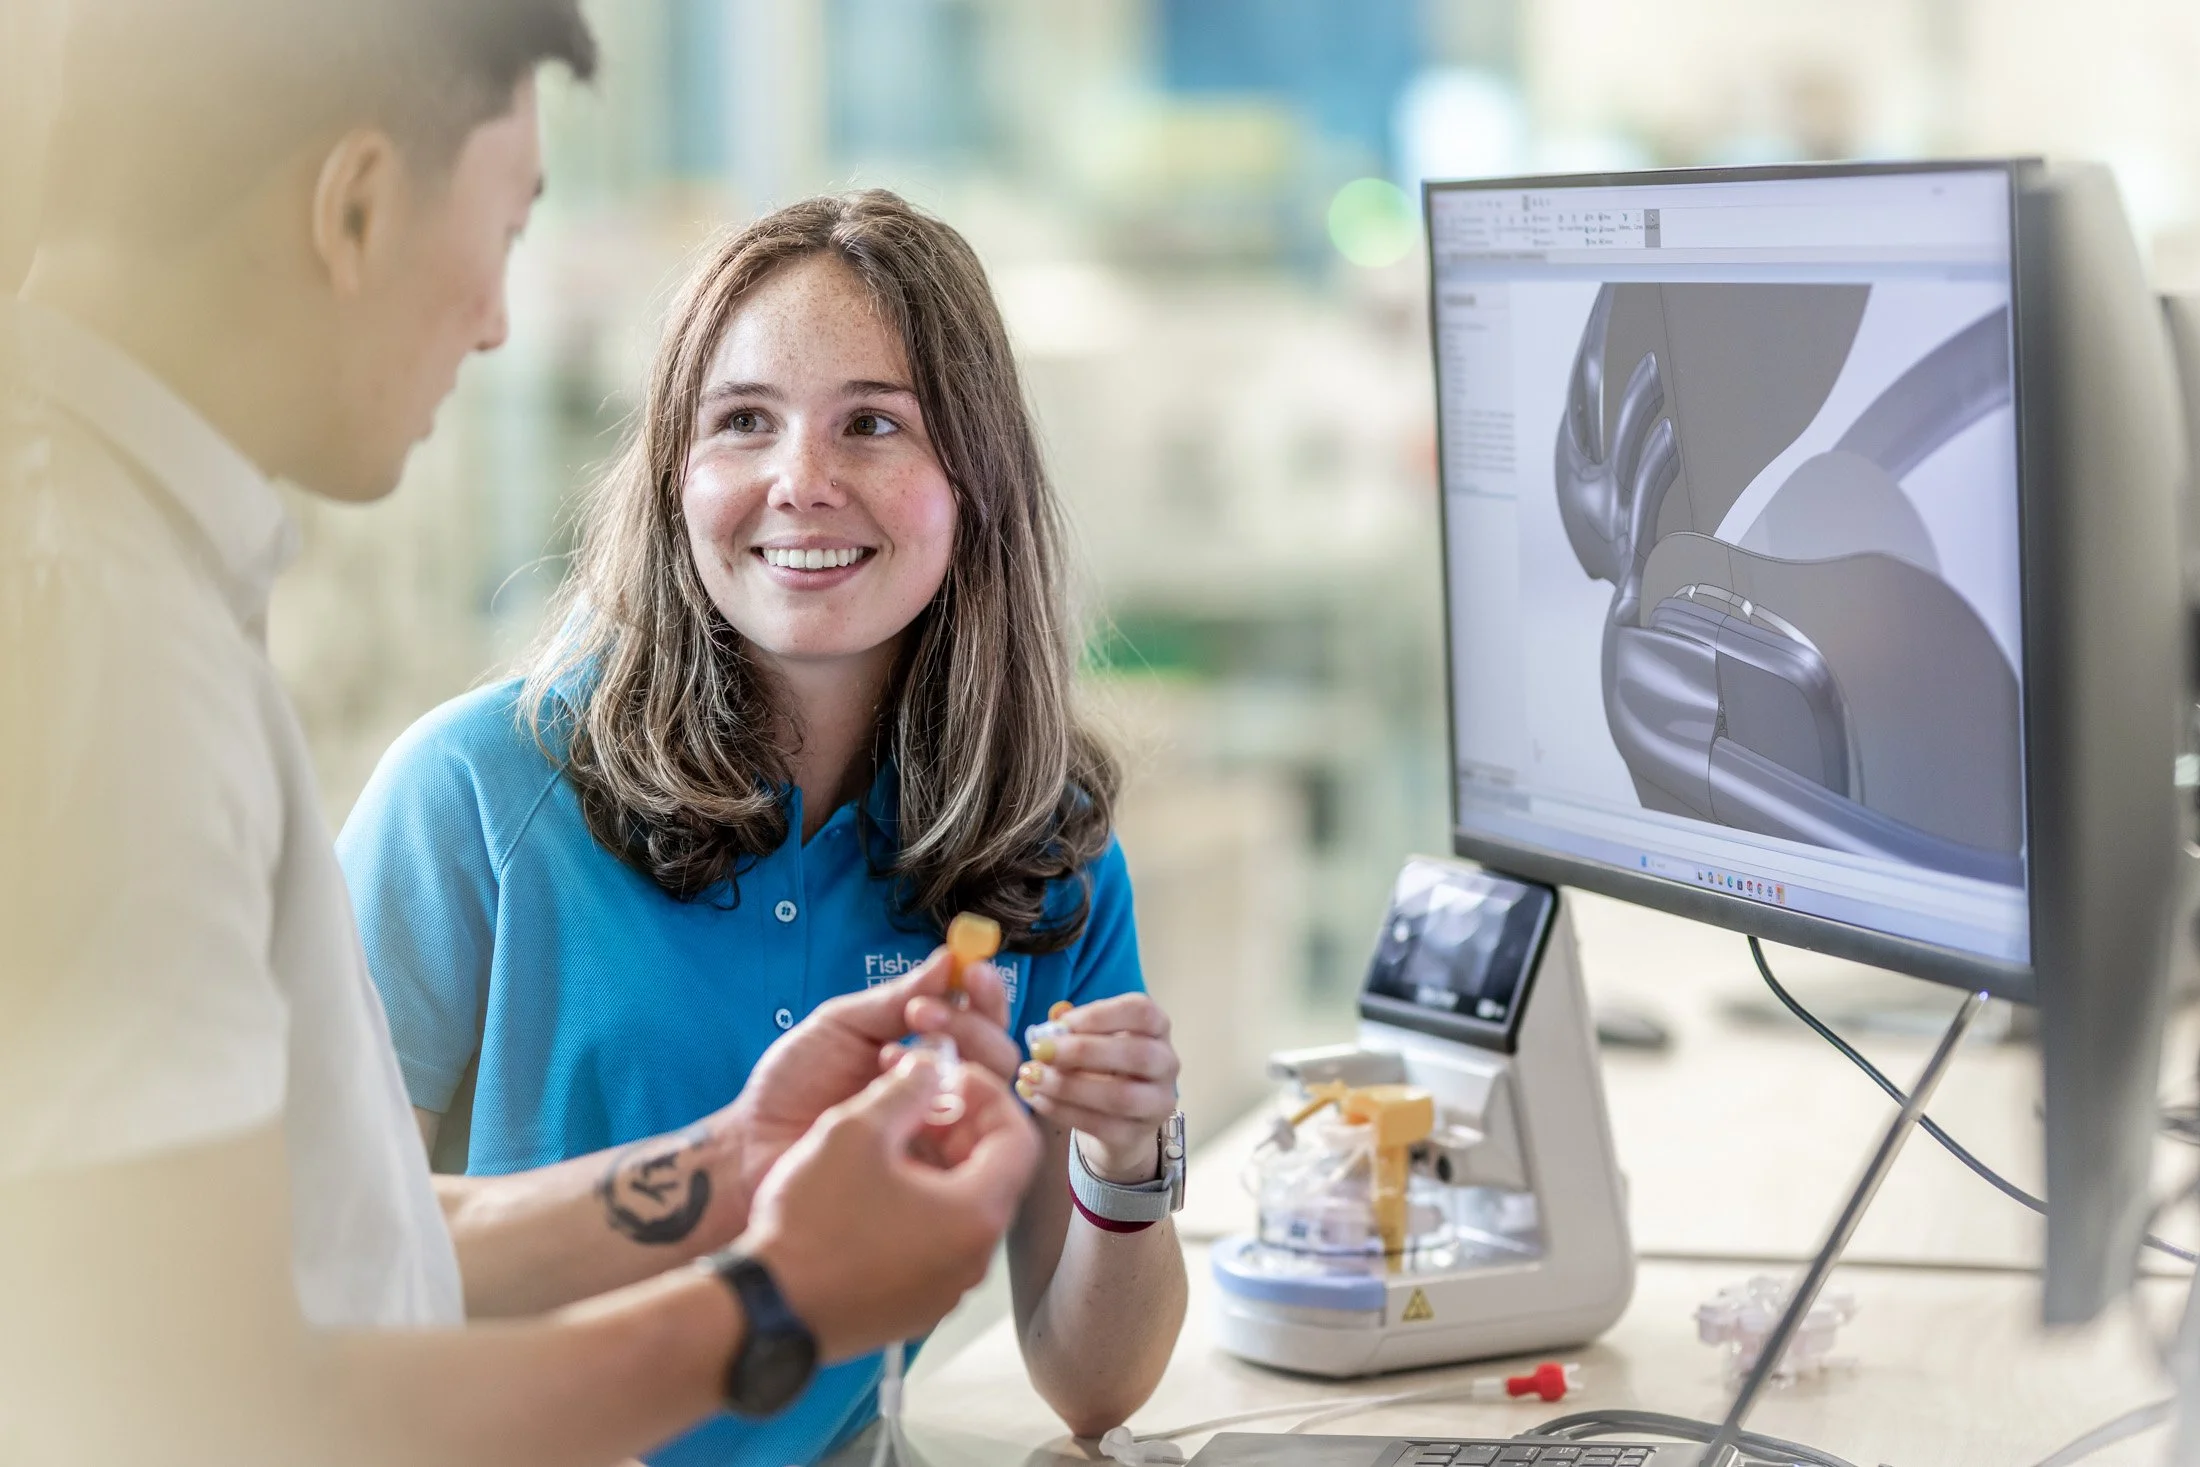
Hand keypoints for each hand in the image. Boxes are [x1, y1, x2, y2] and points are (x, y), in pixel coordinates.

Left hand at [724, 948, 1022, 1211]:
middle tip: (922, 1014)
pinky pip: (966, 1144)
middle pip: (998, 1055)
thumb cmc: (792, 1083)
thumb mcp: (840, 1027)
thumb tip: (946, 960)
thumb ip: (893, 999)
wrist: (752, 1144)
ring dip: (955, 1062)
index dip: (984, 994)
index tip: (970, 969)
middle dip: (970, 1025)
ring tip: (893, 1053)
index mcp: (927, 1047)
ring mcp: (940, 1131)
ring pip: (991, 1095)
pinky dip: (940, 1111)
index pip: (979, 1018)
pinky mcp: (932, 1172)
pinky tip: (896, 1101)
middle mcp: (943, 1088)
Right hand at [742, 1052, 1039, 1360]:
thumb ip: (907, 1088)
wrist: (767, 1311)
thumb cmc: (813, 1223)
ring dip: (938, 1166)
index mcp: (976, 1215)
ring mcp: (947, 1290)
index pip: (1019, 1138)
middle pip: (993, 1174)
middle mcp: (974, 1259)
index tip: (949, 1077)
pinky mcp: (916, 1307)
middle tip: (917, 1102)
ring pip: (962, 1210)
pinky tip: (874, 1189)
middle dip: (960, 1127)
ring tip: (889, 1141)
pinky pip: (936, 1245)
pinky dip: (920, 1207)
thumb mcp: (857, 1130)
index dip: (988, 1096)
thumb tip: (933, 1069)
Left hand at [1016, 994, 1180, 1183]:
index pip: (1143, 1012)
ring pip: (1120, 1096)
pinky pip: (1100, 1125)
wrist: (1117, 1119)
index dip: (1101, 1015)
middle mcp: (1167, 1064)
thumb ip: (1074, 1030)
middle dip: (1083, 1051)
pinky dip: (1063, 1111)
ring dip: (1068, 1086)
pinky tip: (1036, 1099)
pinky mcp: (1137, 1135)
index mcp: (1158, 1029)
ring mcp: (1157, 1103)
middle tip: (1041, 1050)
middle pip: (1136, 1053)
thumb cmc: (1102, 1066)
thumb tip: (1049, 1029)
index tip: (1062, 1023)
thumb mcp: (1094, 1039)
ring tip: (1033, 1078)